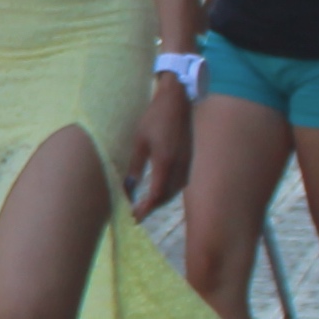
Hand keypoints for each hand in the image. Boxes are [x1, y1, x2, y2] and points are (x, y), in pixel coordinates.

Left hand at [127, 78, 192, 217]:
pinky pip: (180, 182)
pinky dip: (169, 191)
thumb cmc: (155, 118)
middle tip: (137, 214)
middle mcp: (179, 167)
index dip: (145, 209)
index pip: (156, 195)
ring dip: (161, 200)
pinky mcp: (189, 159)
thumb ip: (136, 166)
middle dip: (152, 208)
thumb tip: (129, 188)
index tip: (135, 217)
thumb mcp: (140, 141)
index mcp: (165, 163)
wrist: (177, 102)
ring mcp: (187, 163)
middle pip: (166, 196)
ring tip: (146, 205)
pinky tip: (160, 190)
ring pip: (175, 191)